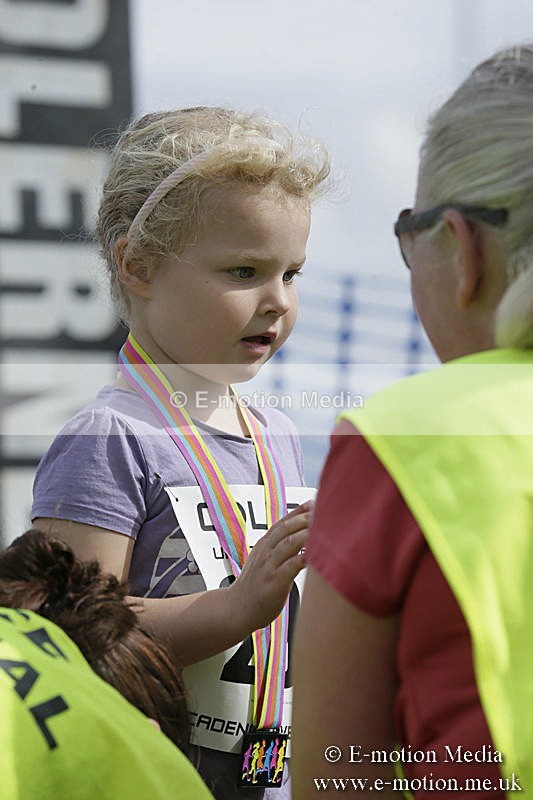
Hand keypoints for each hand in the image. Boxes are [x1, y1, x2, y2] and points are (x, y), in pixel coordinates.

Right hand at [227, 500, 311, 633]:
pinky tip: (316, 555)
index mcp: (263, 545)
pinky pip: (291, 566)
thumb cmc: (254, 587)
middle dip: (305, 518)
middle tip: (323, 511)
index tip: (315, 501)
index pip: (282, 522)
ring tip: (322, 527)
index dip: (299, 511)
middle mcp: (265, 552)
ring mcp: (268, 566)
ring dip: (306, 533)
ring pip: (289, 543)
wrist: (235, 609)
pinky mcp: (274, 582)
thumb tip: (301, 538)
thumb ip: (278, 549)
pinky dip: (304, 558)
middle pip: (286, 528)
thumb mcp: (263, 562)